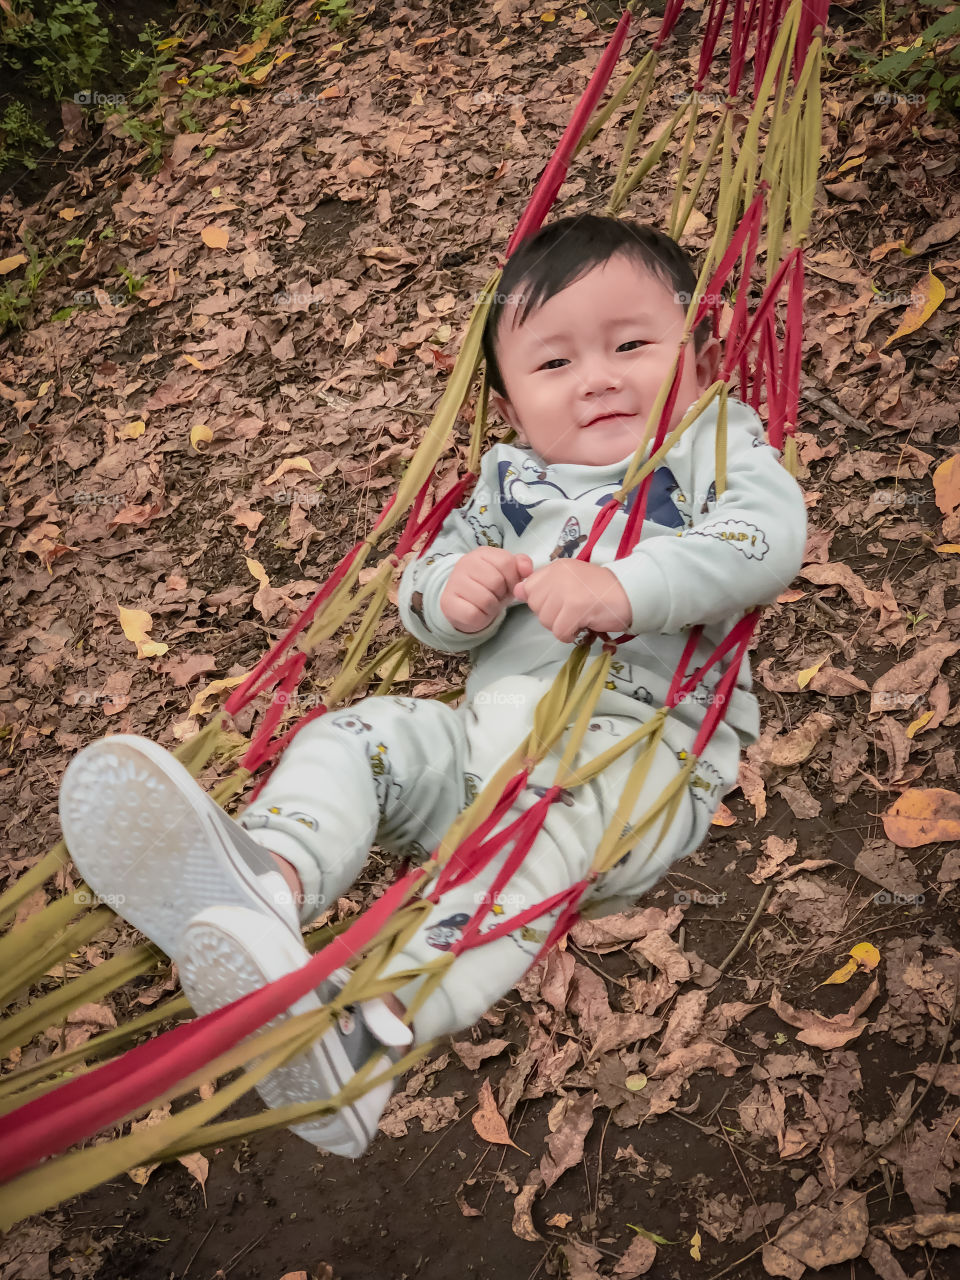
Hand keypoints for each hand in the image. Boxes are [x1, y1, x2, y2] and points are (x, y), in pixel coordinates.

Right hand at [439, 547, 531, 634]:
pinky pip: (474, 614)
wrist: (465, 605)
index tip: (508, 584)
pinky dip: (482, 618)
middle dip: (502, 593)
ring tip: (488, 604)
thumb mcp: (507, 574)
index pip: (506, 562)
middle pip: (496, 581)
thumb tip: (527, 570)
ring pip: (486, 600)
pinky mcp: (448, 603)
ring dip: (493, 607)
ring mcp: (454, 583)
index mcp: (481, 553)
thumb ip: (520, 565)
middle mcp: (464, 564)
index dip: (513, 578)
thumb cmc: (490, 587)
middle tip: (496, 595)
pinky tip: (479, 612)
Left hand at [512, 558, 632, 642]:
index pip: (527, 588)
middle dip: (551, 615)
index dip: (541, 602)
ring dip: (561, 626)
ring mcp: (566, 591)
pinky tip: (582, 627)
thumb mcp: (570, 580)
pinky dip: (570, 635)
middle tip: (571, 612)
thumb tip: (517, 591)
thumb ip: (545, 585)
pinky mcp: (576, 608)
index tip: (558, 604)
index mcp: (556, 567)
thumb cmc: (601, 590)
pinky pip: (559, 632)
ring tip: (579, 618)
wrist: (631, 593)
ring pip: (546, 621)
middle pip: (535, 607)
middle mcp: (558, 575)